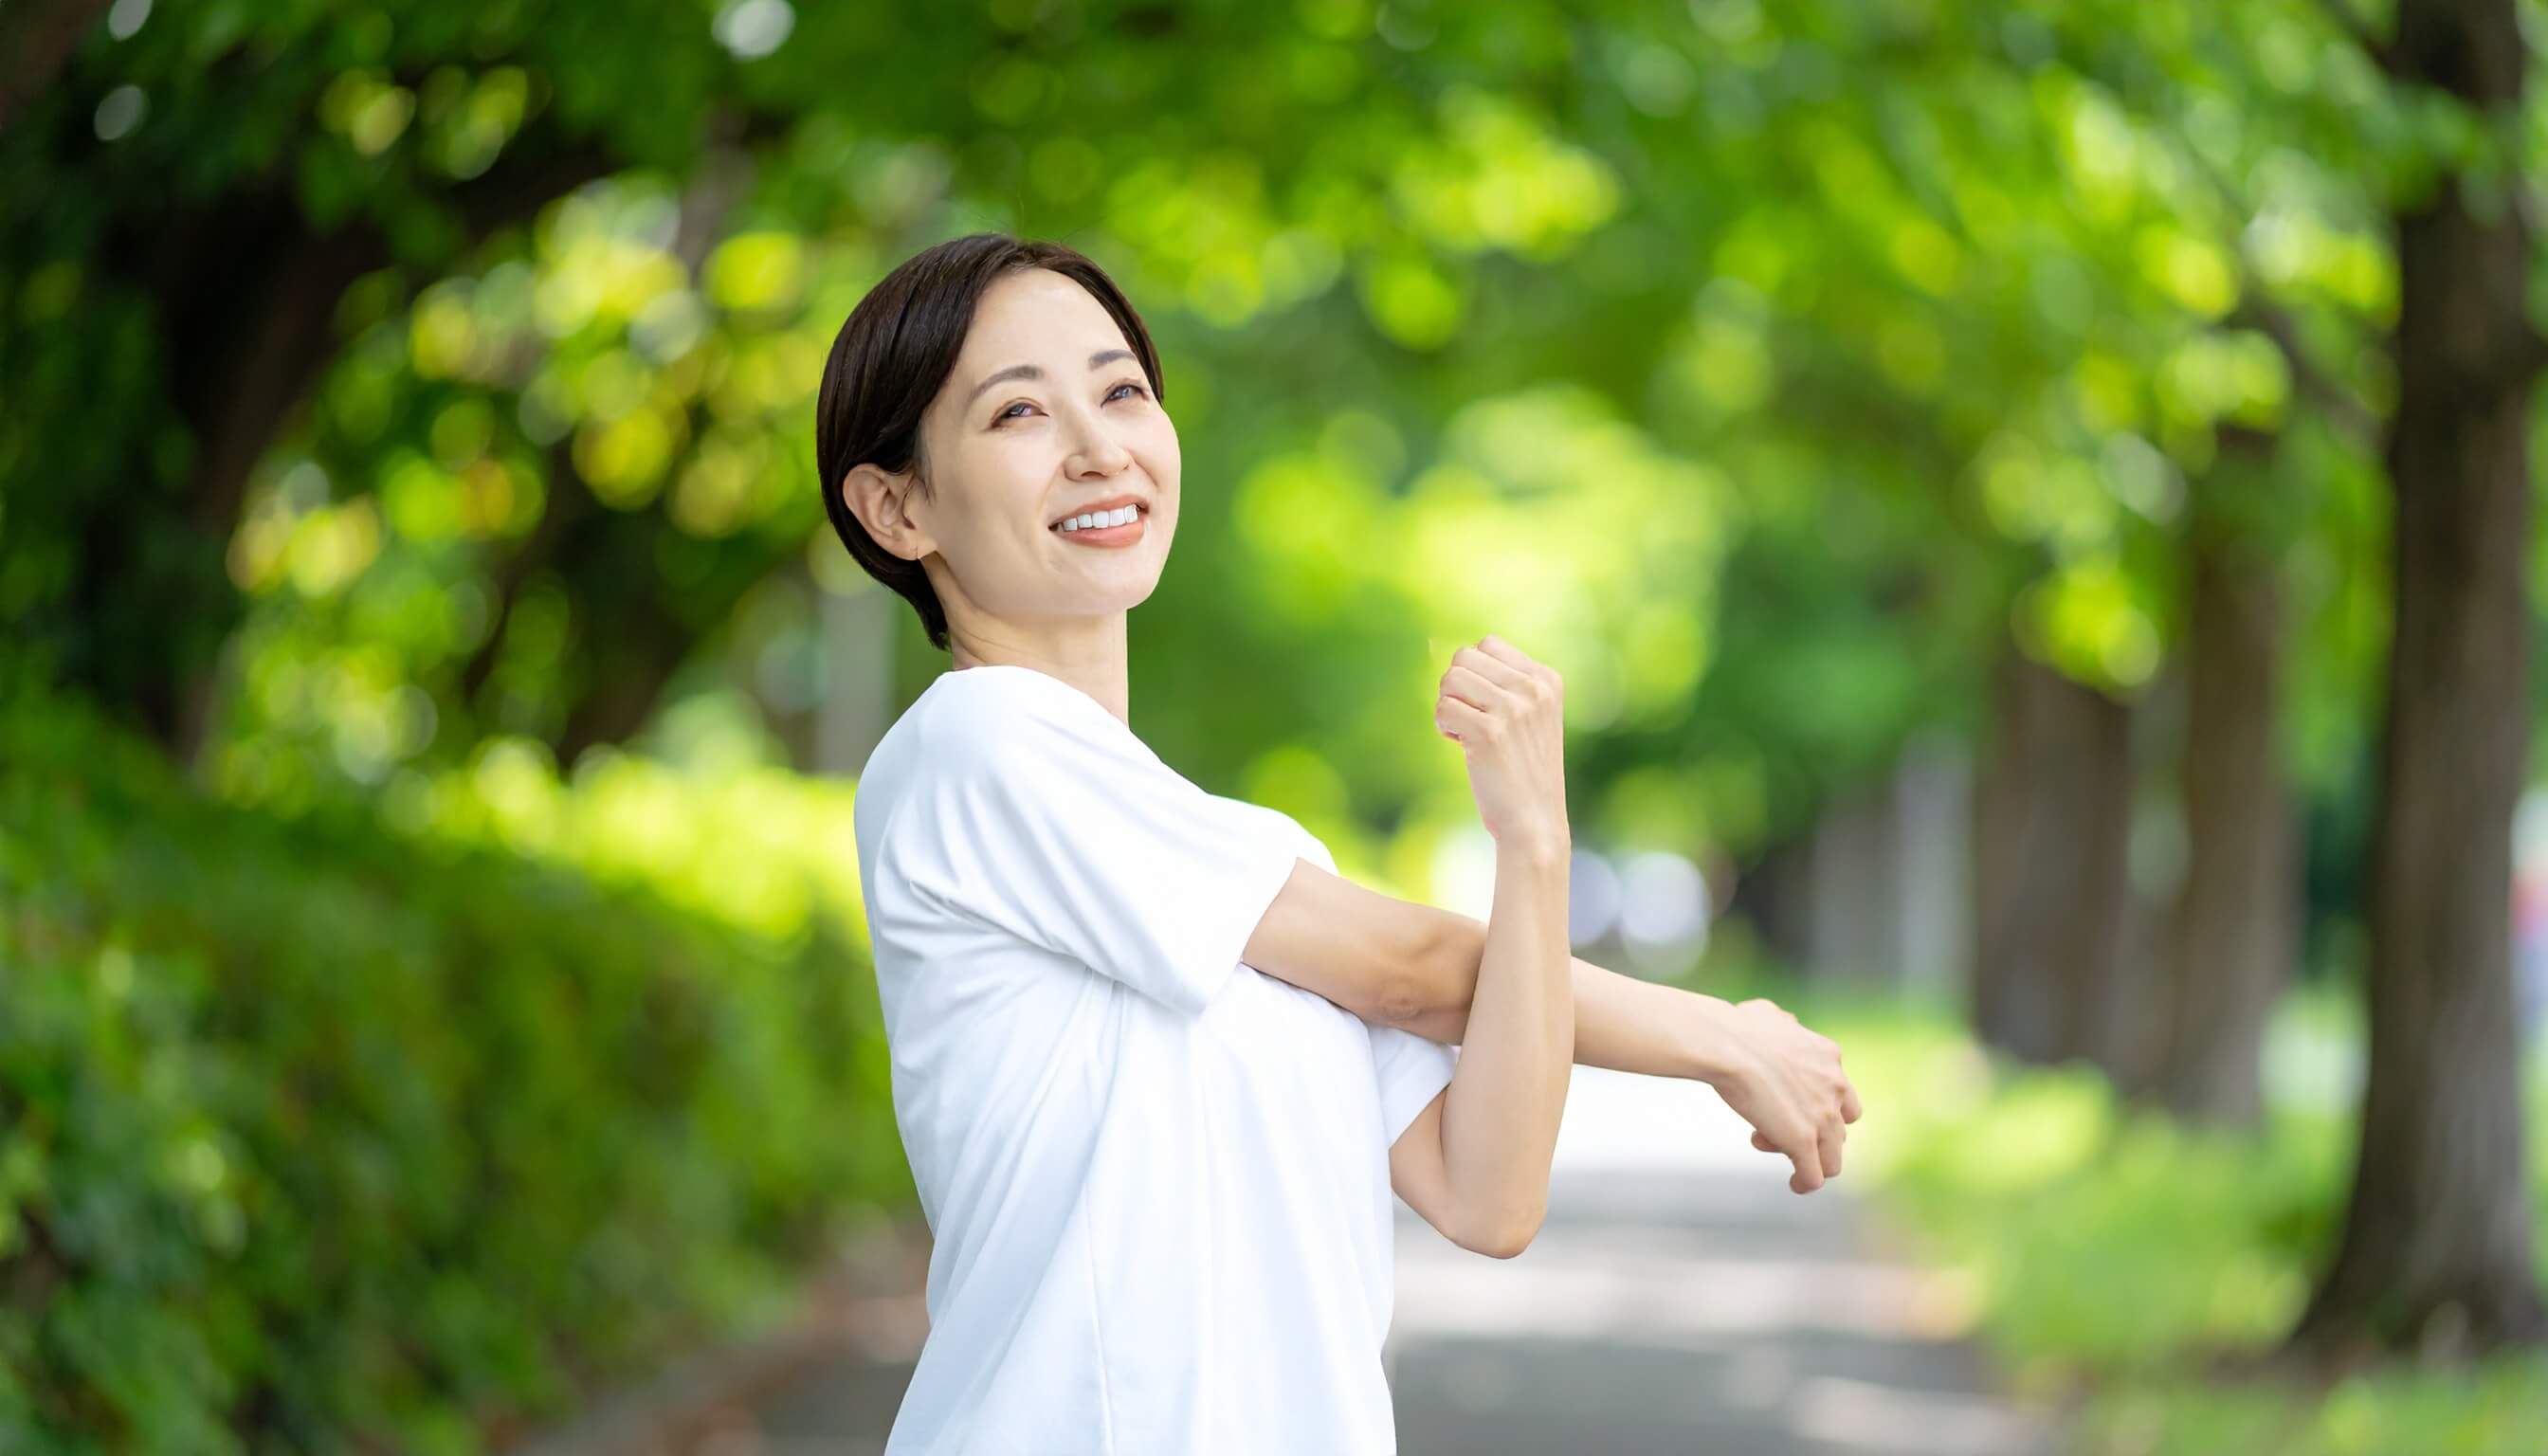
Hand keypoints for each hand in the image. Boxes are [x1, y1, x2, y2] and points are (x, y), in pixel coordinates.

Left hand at [1434, 635, 1567, 847]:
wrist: (1535, 821)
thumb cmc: (1524, 770)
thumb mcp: (1529, 717)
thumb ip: (1501, 683)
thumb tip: (1437, 646)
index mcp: (1547, 679)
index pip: (1488, 643)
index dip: (1474, 673)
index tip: (1486, 705)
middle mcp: (1533, 689)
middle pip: (1464, 656)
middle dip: (1456, 687)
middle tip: (1470, 718)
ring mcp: (1512, 709)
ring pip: (1450, 679)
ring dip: (1447, 705)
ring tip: (1465, 731)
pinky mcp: (1489, 732)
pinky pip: (1442, 708)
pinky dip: (1443, 726)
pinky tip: (1461, 745)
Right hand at [1711, 997, 1861, 1193]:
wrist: (1726, 1044)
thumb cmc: (1737, 1026)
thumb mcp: (1771, 1015)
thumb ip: (1784, 1025)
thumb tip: (1783, 1023)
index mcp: (1829, 1057)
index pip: (1840, 1093)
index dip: (1814, 1103)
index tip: (1782, 1101)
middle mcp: (1835, 1088)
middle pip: (1839, 1127)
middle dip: (1808, 1130)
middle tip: (1769, 1123)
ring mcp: (1822, 1117)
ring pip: (1832, 1157)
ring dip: (1806, 1157)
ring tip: (1769, 1144)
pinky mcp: (1803, 1142)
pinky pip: (1815, 1176)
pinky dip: (1805, 1183)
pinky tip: (1794, 1184)